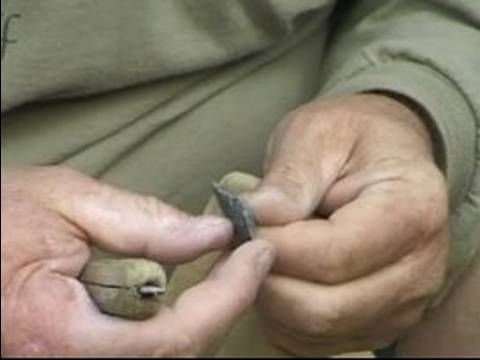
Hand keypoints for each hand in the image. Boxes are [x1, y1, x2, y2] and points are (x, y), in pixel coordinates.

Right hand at [1, 166, 274, 356]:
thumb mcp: (66, 203)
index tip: (257, 253)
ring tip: (226, 268)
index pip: (175, 335)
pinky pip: (143, 351)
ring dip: (203, 315)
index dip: (229, 294)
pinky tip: (188, 289)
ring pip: (164, 356)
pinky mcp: (75, 356)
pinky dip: (175, 323)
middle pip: (177, 354)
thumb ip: (144, 223)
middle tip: (247, 258)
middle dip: (223, 305)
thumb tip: (211, 235)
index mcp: (62, 339)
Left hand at [245, 94, 448, 354]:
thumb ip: (287, 179)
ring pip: (317, 331)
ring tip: (257, 257)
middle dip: (266, 280)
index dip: (273, 246)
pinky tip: (276, 278)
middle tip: (238, 247)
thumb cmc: (350, 139)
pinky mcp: (378, 322)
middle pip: (324, 306)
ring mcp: (402, 303)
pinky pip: (316, 343)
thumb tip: (249, 219)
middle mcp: (418, 268)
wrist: (382, 157)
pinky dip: (283, 319)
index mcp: (411, 210)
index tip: (239, 227)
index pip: (331, 255)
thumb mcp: (315, 136)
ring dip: (271, 300)